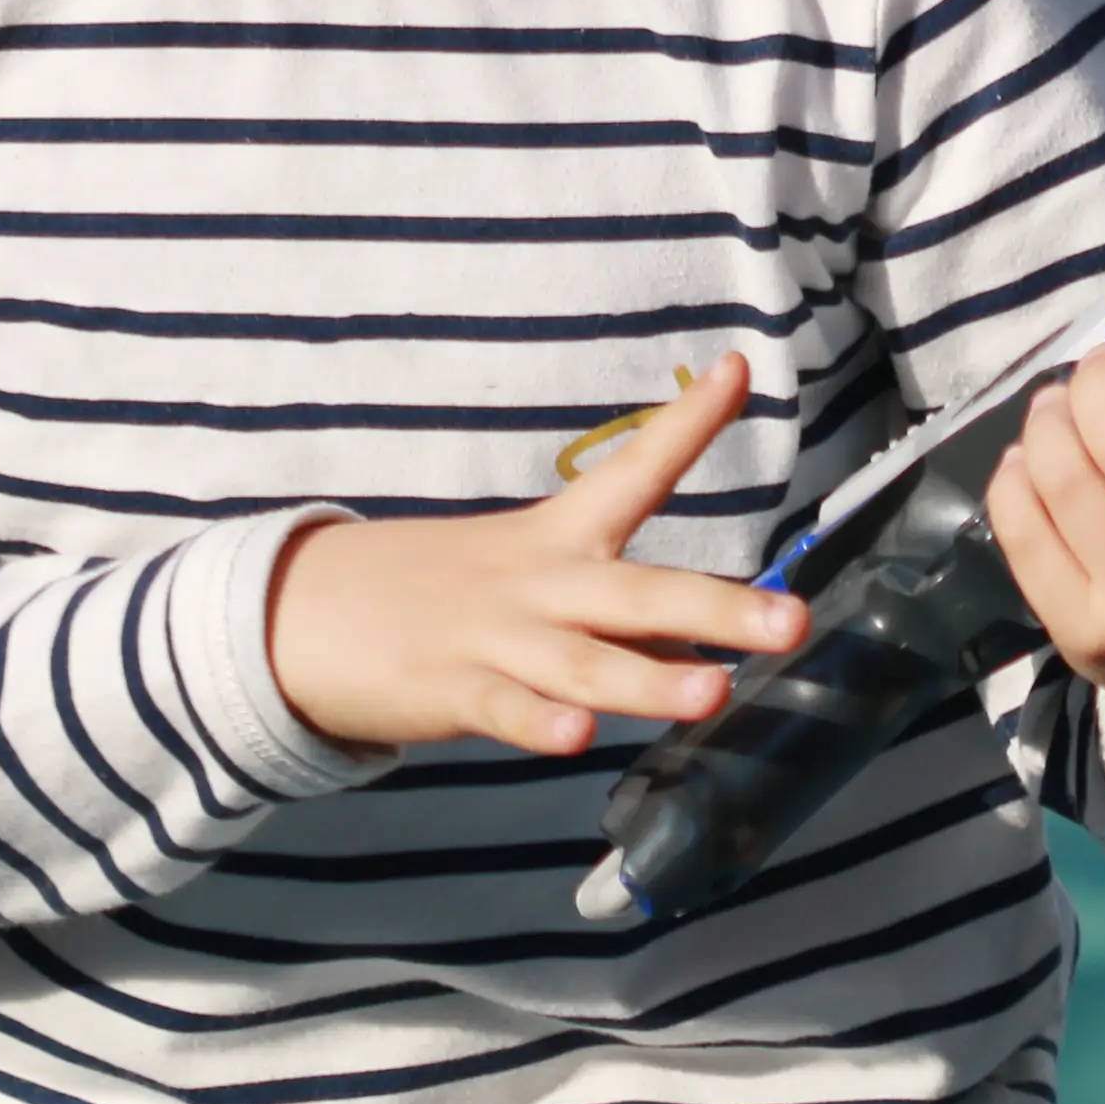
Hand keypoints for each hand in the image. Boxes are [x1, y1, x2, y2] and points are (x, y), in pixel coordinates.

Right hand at [263, 354, 807, 758]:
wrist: (312, 611)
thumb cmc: (450, 592)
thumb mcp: (538, 582)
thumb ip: (623, 619)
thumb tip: (707, 652)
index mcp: (562, 537)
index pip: (634, 470)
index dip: (688, 423)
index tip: (738, 369)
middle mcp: (541, 582)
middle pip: (636, 591)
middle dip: (717, 608)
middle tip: (791, 619)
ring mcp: (497, 636)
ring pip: (584, 661)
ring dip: (649, 679)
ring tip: (713, 689)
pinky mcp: (452, 689)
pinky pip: (504, 710)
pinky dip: (540, 722)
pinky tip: (578, 734)